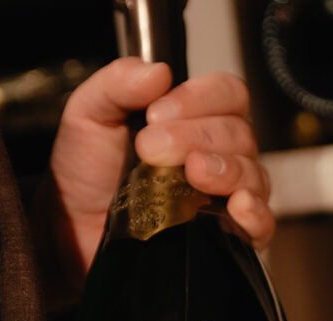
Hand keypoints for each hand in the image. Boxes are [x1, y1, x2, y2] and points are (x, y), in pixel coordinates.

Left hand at [46, 58, 274, 281]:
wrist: (71, 228)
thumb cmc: (86, 173)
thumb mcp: (89, 115)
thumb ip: (117, 84)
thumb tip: (159, 71)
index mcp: (195, 117)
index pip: (226, 94)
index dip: (199, 99)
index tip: (156, 114)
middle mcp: (218, 153)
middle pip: (239, 134)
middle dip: (198, 138)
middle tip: (151, 150)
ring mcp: (224, 195)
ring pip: (252, 174)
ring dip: (227, 170)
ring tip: (191, 175)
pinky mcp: (224, 236)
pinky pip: (261, 225)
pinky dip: (256, 214)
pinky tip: (237, 207)